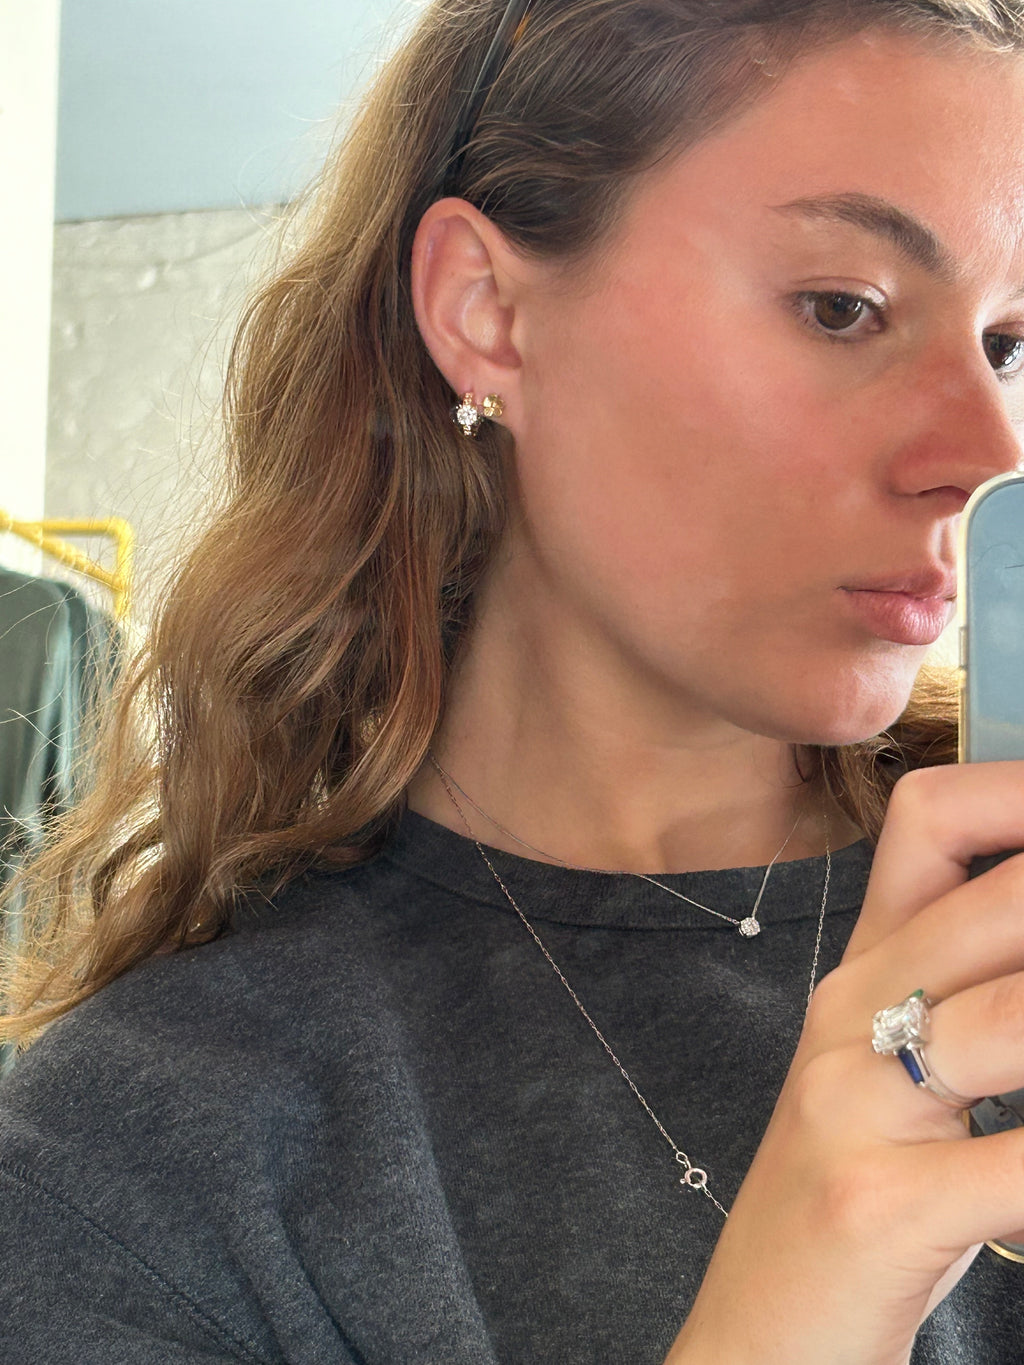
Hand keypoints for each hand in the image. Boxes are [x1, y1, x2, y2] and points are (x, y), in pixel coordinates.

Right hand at [664, 761, 1023, 1364]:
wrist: (759, 1336)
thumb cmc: (861, 1197)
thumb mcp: (901, 1078)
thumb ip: (975, 997)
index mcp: (862, 973)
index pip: (930, 819)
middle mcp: (848, 1014)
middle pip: (995, 899)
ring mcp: (850, 1105)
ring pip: (1013, 1017)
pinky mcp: (874, 1203)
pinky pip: (1017, 1167)